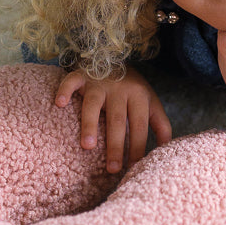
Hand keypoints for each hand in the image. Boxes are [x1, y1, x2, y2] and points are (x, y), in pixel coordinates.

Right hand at [55, 64, 171, 172]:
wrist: (114, 55)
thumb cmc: (133, 88)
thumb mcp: (150, 102)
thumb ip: (160, 123)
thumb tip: (166, 147)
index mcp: (139, 95)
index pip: (140, 125)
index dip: (138, 146)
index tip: (133, 167)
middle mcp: (120, 88)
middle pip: (117, 120)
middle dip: (116, 145)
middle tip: (113, 169)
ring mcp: (99, 82)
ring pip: (94, 104)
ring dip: (90, 124)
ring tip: (88, 147)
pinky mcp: (82, 75)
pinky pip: (71, 81)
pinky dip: (65, 90)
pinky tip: (59, 104)